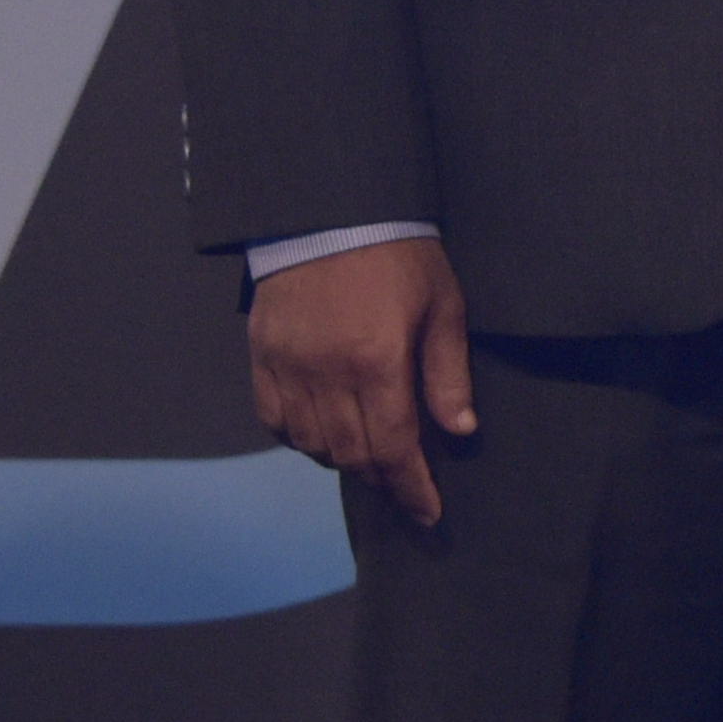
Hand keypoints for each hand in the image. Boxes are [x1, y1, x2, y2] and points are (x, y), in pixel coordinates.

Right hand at [246, 235, 477, 530]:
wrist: (330, 208)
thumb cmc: (398, 254)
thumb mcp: (442, 305)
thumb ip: (448, 372)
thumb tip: (460, 430)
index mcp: (377, 361)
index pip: (394, 448)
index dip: (411, 487)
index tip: (428, 513)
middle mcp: (326, 372)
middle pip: (351, 454)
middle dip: (382, 479)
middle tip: (403, 486)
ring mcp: (288, 365)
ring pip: (311, 443)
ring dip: (342, 460)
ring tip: (368, 458)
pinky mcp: (262, 355)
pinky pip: (273, 419)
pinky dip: (298, 438)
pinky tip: (322, 434)